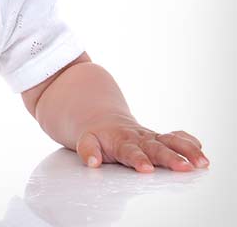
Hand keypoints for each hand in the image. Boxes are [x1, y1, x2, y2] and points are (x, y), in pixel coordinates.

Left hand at [75, 114, 209, 172]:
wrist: (103, 120)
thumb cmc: (97, 136)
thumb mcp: (85, 141)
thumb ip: (87, 150)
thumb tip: (92, 162)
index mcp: (121, 141)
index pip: (131, 152)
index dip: (138, 159)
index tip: (147, 169)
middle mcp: (139, 138)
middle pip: (157, 148)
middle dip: (171, 158)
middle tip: (184, 168)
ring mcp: (152, 138)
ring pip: (172, 141)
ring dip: (188, 151)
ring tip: (202, 163)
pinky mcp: (161, 138)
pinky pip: (177, 136)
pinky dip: (189, 141)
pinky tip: (200, 148)